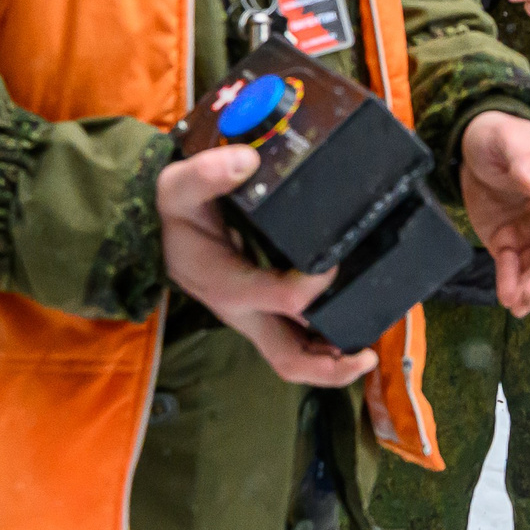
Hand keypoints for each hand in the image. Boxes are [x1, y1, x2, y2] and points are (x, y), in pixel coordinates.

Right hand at [159, 146, 375, 385]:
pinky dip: (324, 343)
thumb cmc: (174, 213)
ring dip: (333, 361)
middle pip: (289, 358)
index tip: (336, 262)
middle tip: (369, 357)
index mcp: (228, 285)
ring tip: (371, 351)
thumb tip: (246, 162)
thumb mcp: (178, 188)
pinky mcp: (262, 314)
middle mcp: (244, 312)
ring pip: (295, 357)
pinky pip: (295, 341)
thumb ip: (205, 174)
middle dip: (331, 367)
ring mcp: (254, 318)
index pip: (281, 297)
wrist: (157, 233)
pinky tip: (352, 327)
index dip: (315, 285)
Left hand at [460, 110, 529, 314]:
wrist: (475, 140)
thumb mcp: (508, 139)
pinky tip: (507, 299)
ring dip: (528, 286)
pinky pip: (510, 264)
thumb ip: (523, 161)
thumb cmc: (500, 133)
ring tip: (518, 307)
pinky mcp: (507, 238)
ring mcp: (529, 227)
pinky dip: (509, 281)